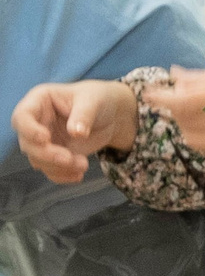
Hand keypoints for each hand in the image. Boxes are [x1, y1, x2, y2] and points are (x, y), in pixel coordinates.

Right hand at [13, 80, 143, 182]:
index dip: (29, 130)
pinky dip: (62, 175)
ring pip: (38, 160)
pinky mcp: (52, 155)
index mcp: (39, 101)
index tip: (45, 139)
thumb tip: (76, 133)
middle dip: (48, 155)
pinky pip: (50, 170)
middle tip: (70, 159)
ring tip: (83, 165)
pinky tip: (77, 175)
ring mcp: (42, 141)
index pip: (22, 116)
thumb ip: (84, 114)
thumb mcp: (94, 100)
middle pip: (28, 144)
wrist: (110, 114)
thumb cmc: (98, 99)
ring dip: (59, 167)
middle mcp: (36, 122)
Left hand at [146, 68, 204, 157]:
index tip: (148, 92)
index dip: (162, 98)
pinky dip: (195, 135)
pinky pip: (202, 147)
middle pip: (183, 119)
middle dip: (175, 106)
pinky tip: (203, 125)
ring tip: (193, 110)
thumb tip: (174, 75)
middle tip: (178, 94)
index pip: (183, 101)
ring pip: (190, 136)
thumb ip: (204, 78)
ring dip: (184, 122)